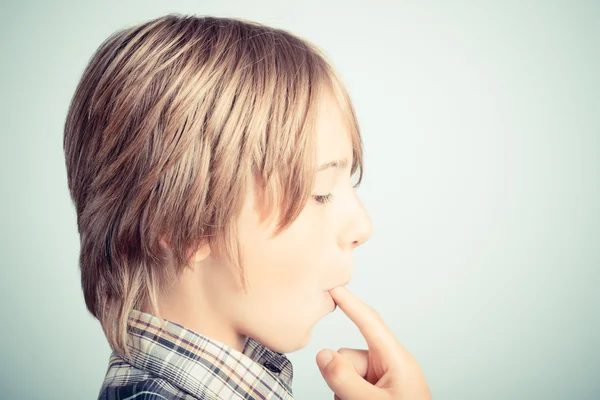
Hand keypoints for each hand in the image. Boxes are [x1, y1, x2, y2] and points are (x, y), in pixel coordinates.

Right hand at [316, 286, 431, 399]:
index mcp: (397, 360)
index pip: (369, 322)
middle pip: (347, 355)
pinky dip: (344, 396)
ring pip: (343, 372)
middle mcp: (388, 365)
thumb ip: (346, 379)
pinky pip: (346, 385)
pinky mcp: (373, 390)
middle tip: (352, 399)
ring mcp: (380, 378)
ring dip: (342, 390)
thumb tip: (322, 354)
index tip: (333, 285)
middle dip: (342, 375)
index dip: (350, 302)